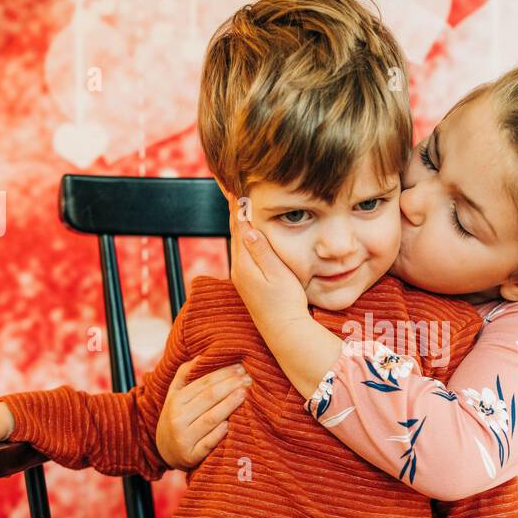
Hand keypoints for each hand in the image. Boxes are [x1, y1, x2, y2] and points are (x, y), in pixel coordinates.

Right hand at [155, 356, 251, 469]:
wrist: (166, 450)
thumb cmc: (177, 416)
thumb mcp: (175, 395)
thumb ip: (184, 375)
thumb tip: (201, 356)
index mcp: (176, 400)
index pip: (202, 383)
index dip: (222, 374)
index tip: (240, 368)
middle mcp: (178, 418)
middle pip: (208, 398)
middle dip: (230, 386)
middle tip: (248, 379)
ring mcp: (184, 438)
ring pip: (209, 418)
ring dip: (228, 405)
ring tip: (244, 394)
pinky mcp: (191, 456)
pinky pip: (207, 443)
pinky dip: (218, 434)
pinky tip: (229, 425)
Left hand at [225, 190, 309, 341]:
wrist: (284, 332)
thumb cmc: (286, 303)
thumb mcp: (278, 275)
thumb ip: (263, 252)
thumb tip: (248, 228)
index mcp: (245, 264)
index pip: (239, 226)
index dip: (237, 205)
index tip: (235, 185)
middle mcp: (239, 268)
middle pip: (235, 231)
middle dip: (234, 209)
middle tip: (231, 186)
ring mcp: (242, 276)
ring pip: (238, 240)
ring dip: (237, 221)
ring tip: (237, 202)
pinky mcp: (248, 282)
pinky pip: (243, 250)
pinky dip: (243, 235)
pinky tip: (247, 231)